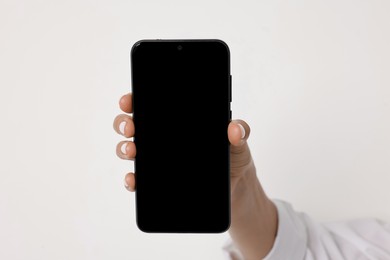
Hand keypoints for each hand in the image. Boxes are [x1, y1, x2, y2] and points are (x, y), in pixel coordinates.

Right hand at [113, 92, 251, 192]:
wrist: (235, 187)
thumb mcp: (238, 141)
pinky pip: (138, 178)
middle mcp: (161, 137)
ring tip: (132, 151)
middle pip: (132, 124)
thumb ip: (240, 130)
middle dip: (124, 122)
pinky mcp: (157, 180)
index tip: (129, 100)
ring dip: (123, 148)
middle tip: (130, 127)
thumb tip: (234, 129)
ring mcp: (157, 159)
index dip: (134, 99)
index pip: (150, 104)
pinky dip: (131, 179)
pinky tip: (133, 179)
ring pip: (129, 149)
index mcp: (177, 120)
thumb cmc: (233, 157)